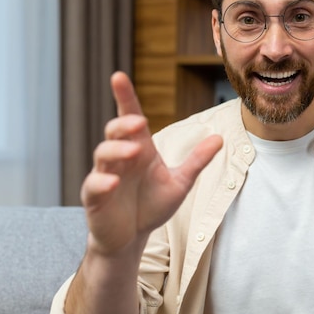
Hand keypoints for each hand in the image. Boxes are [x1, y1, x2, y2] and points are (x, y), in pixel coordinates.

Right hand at [81, 71, 222, 255]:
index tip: (119, 76)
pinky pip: (93, 184)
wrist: (132, 237)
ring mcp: (105, 175)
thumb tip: (220, 139)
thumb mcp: (180, 183)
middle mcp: (120, 157)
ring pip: (103, 153)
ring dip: (117, 149)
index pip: (130, 117)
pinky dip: (102, 181)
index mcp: (140, 149)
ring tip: (134, 150)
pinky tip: (113, 182)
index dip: (124, 97)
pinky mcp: (94, 197)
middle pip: (115, 130)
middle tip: (140, 124)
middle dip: (124, 123)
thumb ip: (197, 161)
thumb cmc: (151, 206)